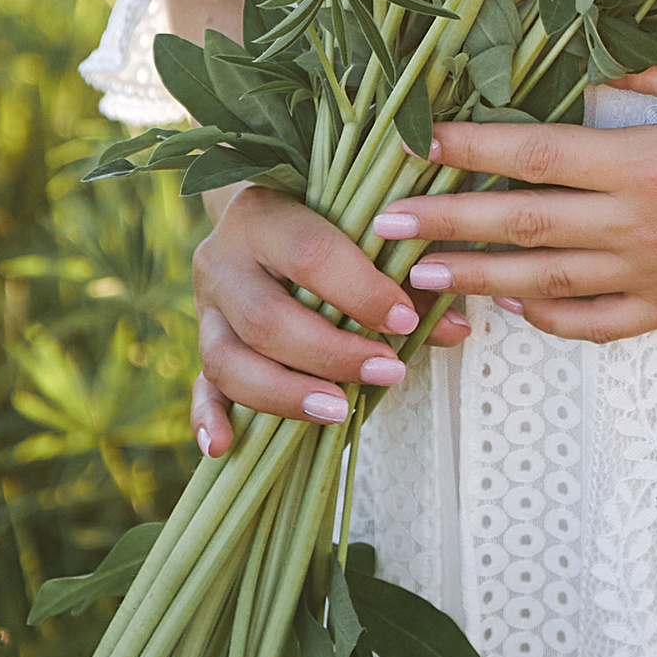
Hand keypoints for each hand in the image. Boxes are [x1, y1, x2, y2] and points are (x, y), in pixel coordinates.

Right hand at [190, 182, 468, 456]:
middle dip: (330, 353)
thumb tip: (457, 328)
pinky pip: (199, 387)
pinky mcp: (203, 344)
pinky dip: (208, 419)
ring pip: (228, 360)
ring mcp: (206, 307)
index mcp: (265, 214)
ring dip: (285, 394)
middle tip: (388, 372)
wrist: (266, 209)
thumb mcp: (367, 234)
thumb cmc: (331, 222)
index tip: (405, 320)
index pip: (309, 253)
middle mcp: (224, 258)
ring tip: (339, 410)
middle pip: (265, 318)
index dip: (359, 291)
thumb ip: (410, 279)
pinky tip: (225, 447)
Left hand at [372, 54, 656, 341]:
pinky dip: (549, 318)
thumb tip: (577, 74)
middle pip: (523, 225)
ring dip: (478, 277)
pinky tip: (512, 306)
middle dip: (447, 221)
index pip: (538, 155)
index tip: (419, 142)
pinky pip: (597, 323)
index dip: (472, 148)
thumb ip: (645, 73)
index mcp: (648, 161)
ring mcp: (656, 273)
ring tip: (420, 274)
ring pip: (547, 283)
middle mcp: (642, 224)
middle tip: (385, 220)